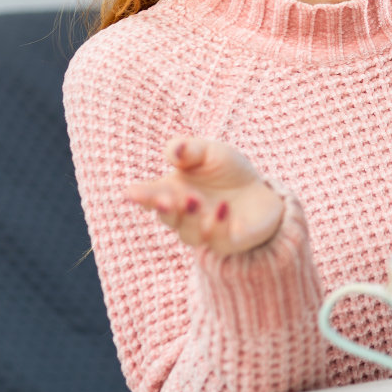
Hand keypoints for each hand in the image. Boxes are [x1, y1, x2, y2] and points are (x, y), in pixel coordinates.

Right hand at [125, 137, 284, 257]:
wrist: (261, 191)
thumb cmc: (226, 171)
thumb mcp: (209, 152)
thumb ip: (188, 149)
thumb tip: (175, 150)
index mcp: (172, 193)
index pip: (151, 197)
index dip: (140, 196)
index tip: (130, 192)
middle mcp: (184, 216)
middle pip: (168, 217)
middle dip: (164, 209)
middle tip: (164, 199)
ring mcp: (205, 231)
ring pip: (190, 234)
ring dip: (190, 218)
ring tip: (194, 200)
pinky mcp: (229, 241)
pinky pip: (219, 240)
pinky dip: (219, 225)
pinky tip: (223, 208)